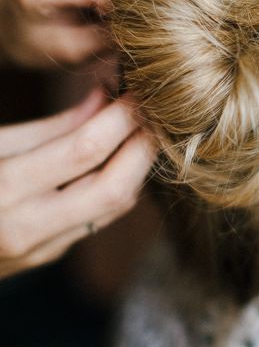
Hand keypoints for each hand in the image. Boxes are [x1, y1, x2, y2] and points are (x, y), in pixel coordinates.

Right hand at [0, 90, 154, 279]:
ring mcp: (41, 248)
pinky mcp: (50, 255)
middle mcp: (26, 227)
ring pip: (117, 206)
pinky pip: (103, 218)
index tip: (139, 90)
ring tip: (142, 128)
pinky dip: (122, 184)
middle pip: (115, 186)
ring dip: (139, 165)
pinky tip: (123, 157)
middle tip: (154, 110)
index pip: (84, 150)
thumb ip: (51, 127)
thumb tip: (104, 97)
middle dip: (144, 144)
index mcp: (1, 190)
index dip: (120, 116)